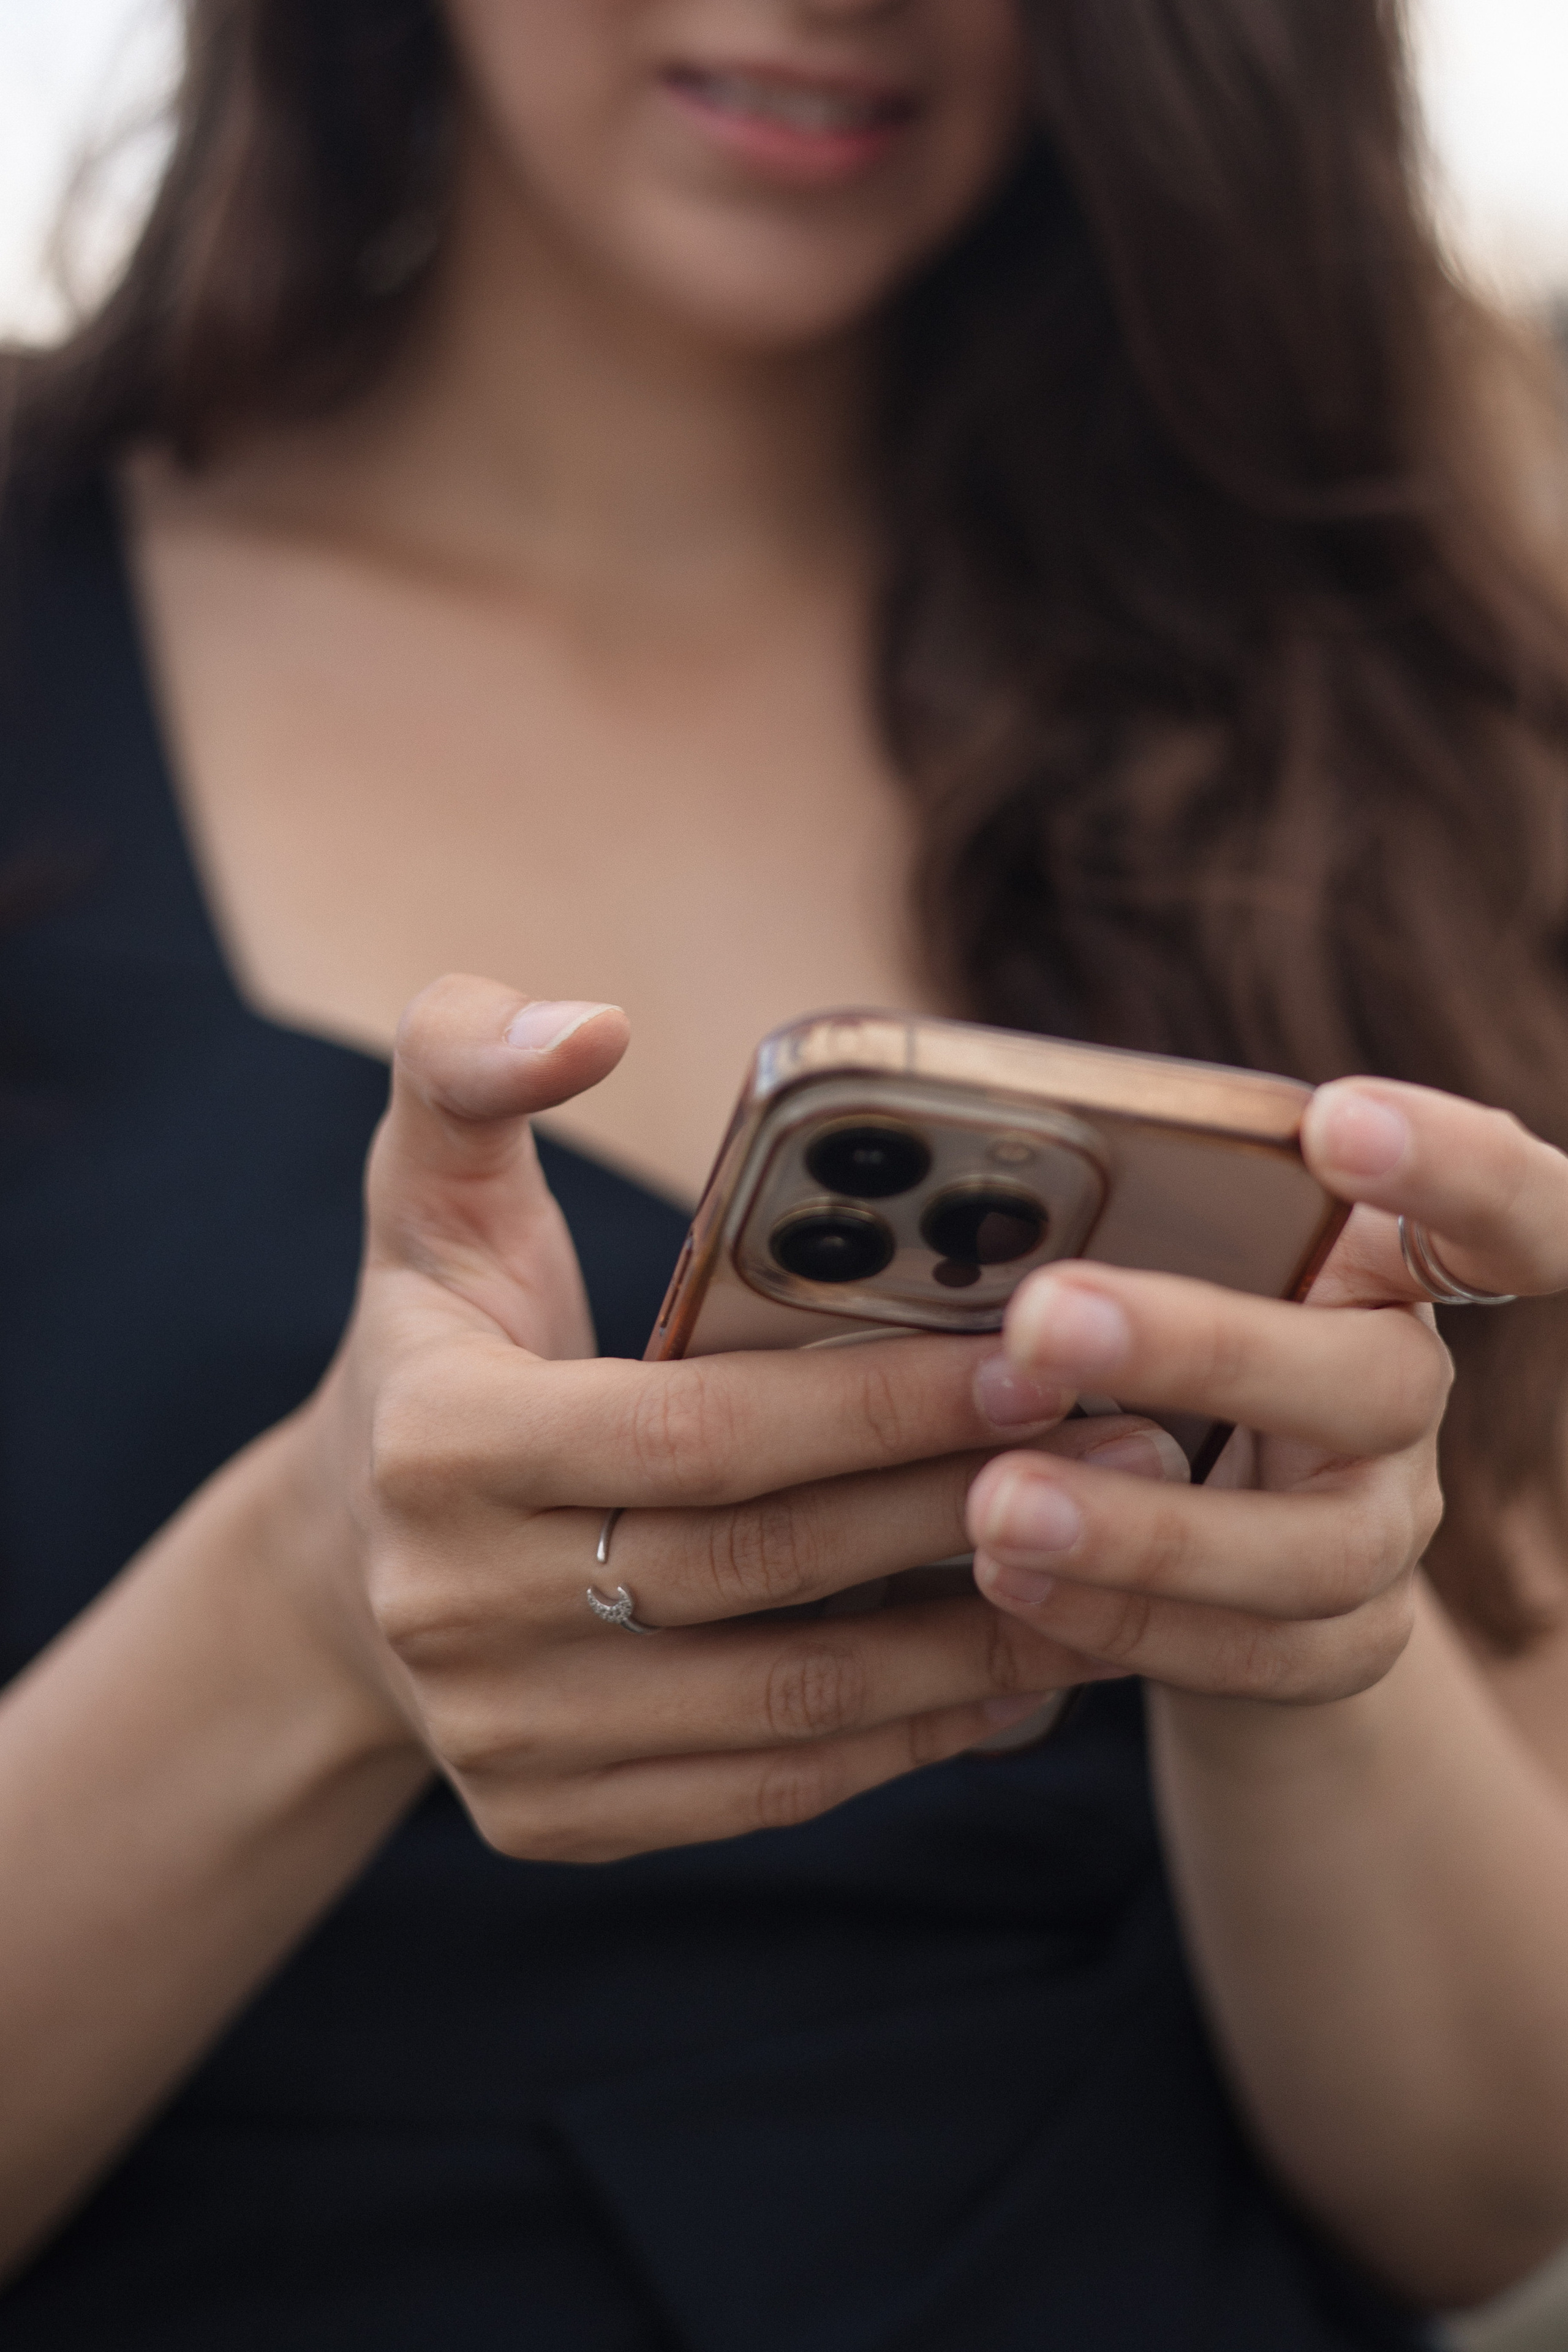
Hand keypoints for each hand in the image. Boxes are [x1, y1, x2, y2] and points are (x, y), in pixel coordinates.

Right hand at [292, 976, 1116, 1861]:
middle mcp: (452, 1609)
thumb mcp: (424, 1195)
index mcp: (436, 1443)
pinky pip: (770, 1787)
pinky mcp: (548, 1824)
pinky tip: (1026, 1669)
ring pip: (788, 1701)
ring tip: (1123, 1560)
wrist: (345, 1571)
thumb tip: (584, 1022)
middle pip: (763, 1567)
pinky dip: (912, 1735)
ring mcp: (500, 1737)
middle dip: (966, 1507)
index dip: (879, 1402)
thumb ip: (469, 1067)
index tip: (1043, 1355)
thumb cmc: (438, 1348)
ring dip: (977, 1640)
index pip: (700, 1432)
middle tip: (1137, 1451)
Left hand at [965, 1078, 1567, 1703]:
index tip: (1337, 1119)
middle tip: (1041, 1319)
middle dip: (1203, 1349)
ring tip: (998, 1503)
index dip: (1452, 1168)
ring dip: (1146, 1530)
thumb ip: (1124, 1217)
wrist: (1218, 1519)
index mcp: (1390, 1266)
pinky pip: (1256, 1653)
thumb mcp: (1161, 1256)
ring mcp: (1390, 1525)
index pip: (1504, 1211)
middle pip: (1374, 1378)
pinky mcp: (1346, 1641)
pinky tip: (1013, 1584)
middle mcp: (1410, 1390)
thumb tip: (953, 1175)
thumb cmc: (1164, 1332)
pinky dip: (1126, 1621)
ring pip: (1315, 1549)